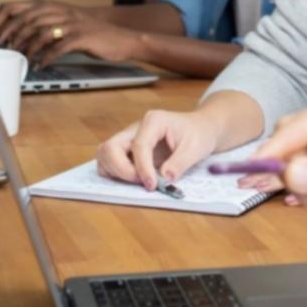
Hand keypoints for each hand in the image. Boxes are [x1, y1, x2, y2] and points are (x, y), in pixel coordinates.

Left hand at [0, 0, 137, 67]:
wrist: (122, 37)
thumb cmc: (91, 33)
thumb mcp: (66, 24)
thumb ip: (45, 26)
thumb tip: (18, 38)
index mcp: (53, 6)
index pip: (17, 6)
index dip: (1, 21)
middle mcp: (61, 11)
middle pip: (26, 20)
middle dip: (11, 36)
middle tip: (6, 49)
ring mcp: (72, 23)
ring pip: (41, 33)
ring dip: (28, 48)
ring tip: (23, 58)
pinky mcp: (82, 37)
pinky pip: (59, 47)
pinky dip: (47, 58)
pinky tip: (42, 65)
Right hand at [96, 108, 220, 189]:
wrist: (201, 129)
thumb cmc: (199, 134)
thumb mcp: (196, 148)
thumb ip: (179, 163)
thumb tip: (164, 179)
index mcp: (154, 121)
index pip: (139, 145)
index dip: (142, 168)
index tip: (152, 185)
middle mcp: (136, 127)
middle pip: (110, 147)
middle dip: (121, 170)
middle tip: (142, 183)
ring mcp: (129, 138)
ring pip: (105, 154)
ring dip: (115, 172)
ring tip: (139, 181)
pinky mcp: (127, 150)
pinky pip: (109, 162)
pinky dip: (115, 174)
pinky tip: (134, 180)